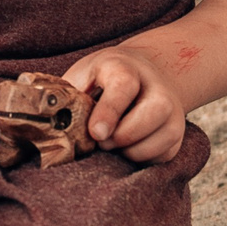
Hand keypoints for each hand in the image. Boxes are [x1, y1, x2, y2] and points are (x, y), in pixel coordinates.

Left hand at [60, 45, 186, 164]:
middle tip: (102, 141)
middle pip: (156, 110)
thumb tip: (49, 125)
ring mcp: (172, 109)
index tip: (95, 133)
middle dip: (125, 135)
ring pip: (164, 136)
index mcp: (124, 66)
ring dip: (133, 151)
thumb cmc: (101, 80)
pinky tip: (126, 148)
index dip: (109, 112)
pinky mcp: (177, 132)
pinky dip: (142, 159)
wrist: (141, 74)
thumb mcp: (82, 77)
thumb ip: (68, 97)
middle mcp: (156, 86)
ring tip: (112, 145)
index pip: (124, 85)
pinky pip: (164, 155)